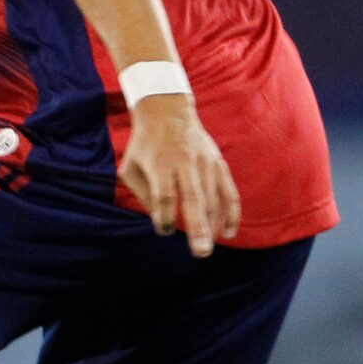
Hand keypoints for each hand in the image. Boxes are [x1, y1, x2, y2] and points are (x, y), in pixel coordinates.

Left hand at [119, 94, 241, 256]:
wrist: (167, 111)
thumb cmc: (144, 146)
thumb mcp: (131, 166)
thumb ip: (142, 194)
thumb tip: (161, 220)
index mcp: (160, 164)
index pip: (164, 196)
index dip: (164, 217)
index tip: (163, 229)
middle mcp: (185, 163)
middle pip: (194, 199)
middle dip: (198, 228)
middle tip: (201, 252)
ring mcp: (205, 163)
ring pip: (213, 199)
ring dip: (213, 225)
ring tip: (206, 247)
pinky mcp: (218, 164)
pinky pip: (229, 191)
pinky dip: (232, 213)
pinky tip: (228, 232)